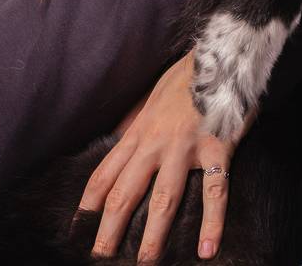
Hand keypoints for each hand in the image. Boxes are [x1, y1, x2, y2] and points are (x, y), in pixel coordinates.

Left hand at [78, 51, 255, 261]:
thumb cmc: (187, 78)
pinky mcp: (217, 148)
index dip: (91, 200)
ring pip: (165, 198)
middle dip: (110, 228)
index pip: (107, 172)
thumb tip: (118, 139)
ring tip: (145, 262)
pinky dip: (212, 223)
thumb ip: (136, 123)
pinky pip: (215, 191)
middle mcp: (157, 142)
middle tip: (100, 256)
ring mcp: (187, 147)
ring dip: (153, 235)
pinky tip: (207, 249)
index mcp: (139, 131)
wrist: (223, 56)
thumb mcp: (151, 97)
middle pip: (127, 192)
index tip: (78, 225)